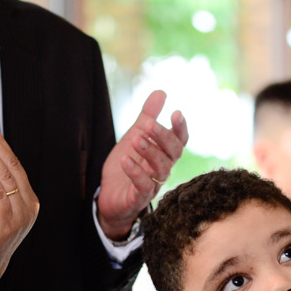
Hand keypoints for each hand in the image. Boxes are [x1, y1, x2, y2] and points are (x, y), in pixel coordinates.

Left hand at [96, 90, 188, 240]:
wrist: (110, 196)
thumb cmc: (127, 166)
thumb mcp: (135, 136)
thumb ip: (147, 116)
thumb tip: (161, 92)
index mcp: (164, 154)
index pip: (179, 141)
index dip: (180, 128)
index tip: (175, 113)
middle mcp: (163, 169)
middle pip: (173, 153)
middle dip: (162, 137)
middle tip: (146, 124)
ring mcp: (153, 184)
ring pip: (161, 169)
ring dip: (150, 152)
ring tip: (135, 139)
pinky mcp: (139, 198)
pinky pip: (143, 186)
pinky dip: (135, 172)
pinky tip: (125, 159)